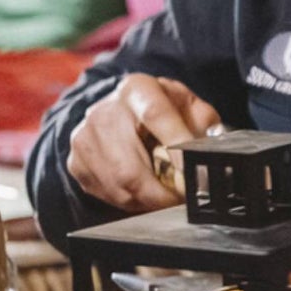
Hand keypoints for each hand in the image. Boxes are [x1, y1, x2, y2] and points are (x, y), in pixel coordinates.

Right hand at [67, 74, 222, 211]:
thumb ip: (204, 123)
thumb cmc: (160, 110)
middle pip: (131, 166)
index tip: (195, 175)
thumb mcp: (187, 105)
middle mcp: (104, 111)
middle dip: (164, 191)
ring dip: (151, 200)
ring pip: (120, 185)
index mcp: (137, 89)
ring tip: (170, 197)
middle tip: (186, 199)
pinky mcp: (76, 163)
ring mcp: (84, 138)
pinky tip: (147, 192)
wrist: (118, 112)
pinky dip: (134, 202)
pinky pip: (108, 194)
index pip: (157, 116)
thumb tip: (214, 149)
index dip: (178, 147)